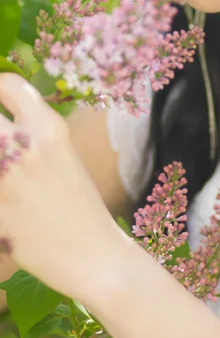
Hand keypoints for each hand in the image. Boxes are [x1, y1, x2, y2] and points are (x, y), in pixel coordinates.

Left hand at [0, 72, 129, 301]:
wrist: (92, 254)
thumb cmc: (79, 205)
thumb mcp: (62, 155)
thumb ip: (28, 135)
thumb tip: (3, 126)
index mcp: (48, 127)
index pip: (7, 84)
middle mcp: (24, 145)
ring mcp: (5, 177)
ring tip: (2, 167)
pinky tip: (4, 198)